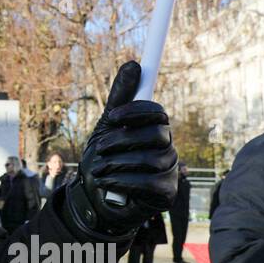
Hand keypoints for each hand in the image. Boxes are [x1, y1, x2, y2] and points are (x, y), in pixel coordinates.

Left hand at [63, 61, 177, 240]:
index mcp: (154, 128)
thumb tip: (134, 64)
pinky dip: (123, 180)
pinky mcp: (166, 193)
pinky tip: (108, 182)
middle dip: (123, 139)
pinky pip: (150, 181)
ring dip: (118, 162)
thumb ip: (120, 98)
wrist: (93, 198)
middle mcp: (167, 147)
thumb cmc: (103, 159)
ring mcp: (170, 170)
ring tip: (99, 168)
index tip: (112, 117)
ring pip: (152, 158)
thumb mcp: (106, 127)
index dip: (136, 111)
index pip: (158, 112)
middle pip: (158, 133)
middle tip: (100, 147)